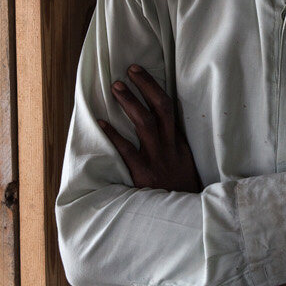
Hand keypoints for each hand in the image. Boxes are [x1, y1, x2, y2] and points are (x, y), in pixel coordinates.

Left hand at [97, 65, 202, 193]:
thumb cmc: (181, 190)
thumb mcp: (184, 163)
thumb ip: (172, 144)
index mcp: (179, 142)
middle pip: (160, 108)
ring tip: (116, 87)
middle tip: (128, 70)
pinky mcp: (144, 174)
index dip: (153, 87)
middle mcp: (170, 146)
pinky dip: (114, 135)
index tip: (138, 71)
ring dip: (130, 103)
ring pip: (145, 124)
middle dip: (144, 86)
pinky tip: (101, 123)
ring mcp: (158, 159)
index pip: (168, 107)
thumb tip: (157, 124)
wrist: (184, 216)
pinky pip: (127, 150)